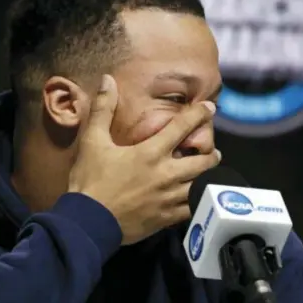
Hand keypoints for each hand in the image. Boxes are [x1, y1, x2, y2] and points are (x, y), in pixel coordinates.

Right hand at [68, 75, 220, 244]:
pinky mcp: (166, 218)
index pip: (182, 127)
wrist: (88, 223)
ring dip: (208, 177)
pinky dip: (198, 201)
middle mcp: (166, 174)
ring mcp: (169, 198)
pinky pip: (191, 208)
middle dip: (211, 153)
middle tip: (214, 151)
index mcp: (151, 152)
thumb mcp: (93, 141)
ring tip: (211, 173)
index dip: (199, 114)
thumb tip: (108, 80)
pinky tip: (198, 198)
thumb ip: (103, 109)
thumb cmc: (91, 180)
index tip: (210, 107)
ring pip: (201, 185)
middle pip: (202, 161)